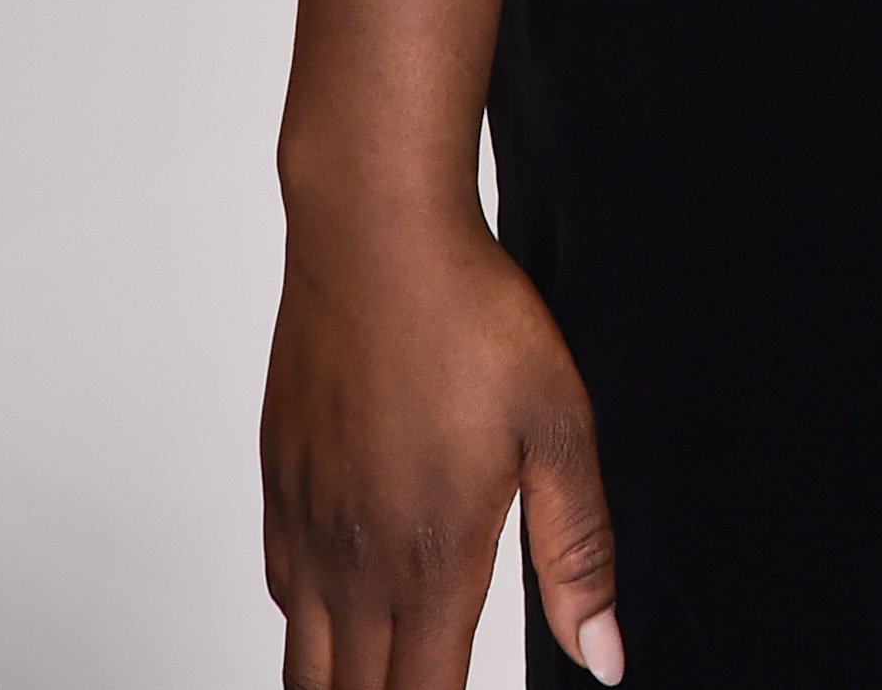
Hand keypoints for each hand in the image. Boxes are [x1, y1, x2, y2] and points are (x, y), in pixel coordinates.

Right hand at [262, 200, 623, 686]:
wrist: (377, 237)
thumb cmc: (470, 317)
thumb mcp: (557, 429)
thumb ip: (578, 552)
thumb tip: (603, 655)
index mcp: (430, 563)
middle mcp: (354, 562)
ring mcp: (306, 526)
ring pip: (303, 664)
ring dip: (341, 687)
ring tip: (380, 680)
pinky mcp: (278, 485)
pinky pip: (282, 593)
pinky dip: (309, 625)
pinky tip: (342, 605)